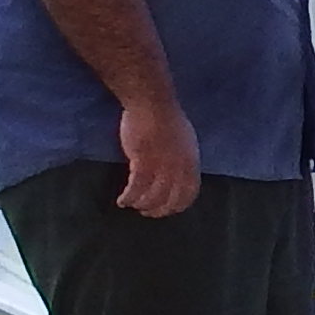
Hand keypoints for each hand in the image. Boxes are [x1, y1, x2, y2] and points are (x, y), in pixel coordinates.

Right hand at [114, 93, 203, 217]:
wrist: (152, 101)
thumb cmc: (166, 116)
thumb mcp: (185, 140)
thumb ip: (183, 158)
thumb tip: (179, 174)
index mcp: (191, 162)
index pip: (189, 193)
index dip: (177, 205)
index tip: (166, 209)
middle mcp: (179, 167)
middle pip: (171, 199)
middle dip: (158, 210)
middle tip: (146, 212)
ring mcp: (161, 165)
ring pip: (152, 196)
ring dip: (141, 204)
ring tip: (132, 204)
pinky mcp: (143, 161)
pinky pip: (136, 187)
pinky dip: (129, 197)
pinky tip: (122, 200)